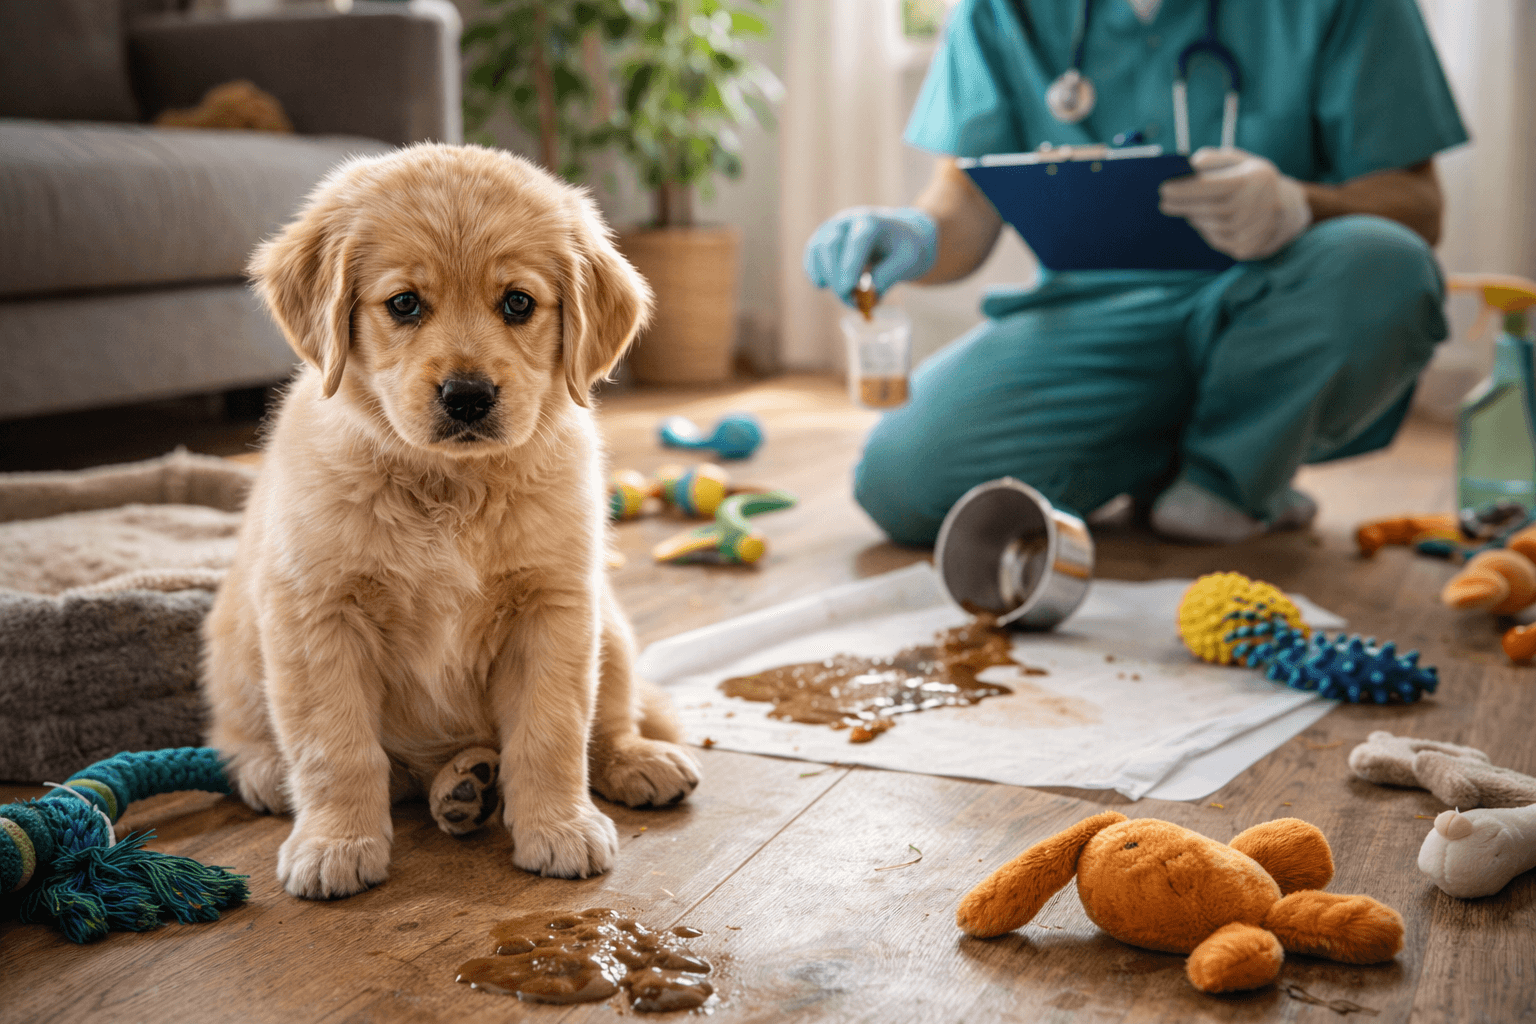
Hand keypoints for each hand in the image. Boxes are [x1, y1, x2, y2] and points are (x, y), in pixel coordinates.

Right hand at [803, 206, 937, 304]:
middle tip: (848, 298)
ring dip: (826, 277)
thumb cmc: (906, 249)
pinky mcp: (823, 239)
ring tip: (846, 295)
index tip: (846, 289)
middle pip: (831, 244)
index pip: (857, 241)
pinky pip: (812, 257)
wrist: (900, 236)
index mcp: (873, 222)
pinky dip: (815, 273)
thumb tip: (865, 295)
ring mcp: (833, 228)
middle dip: (835, 276)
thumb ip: (887, 278)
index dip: (850, 265)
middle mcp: (849, 221)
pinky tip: (824, 286)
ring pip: (817, 250)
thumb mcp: (908, 263)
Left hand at [1160, 148, 1311, 261]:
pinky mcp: (1248, 249)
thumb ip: (1212, 160)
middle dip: (1183, 206)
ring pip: (1211, 227)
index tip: (1163, 189)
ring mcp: (1254, 231)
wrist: (1288, 209)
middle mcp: (1256, 207)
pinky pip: (1217, 241)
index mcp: (1254, 180)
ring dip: (1195, 218)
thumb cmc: (1254, 180)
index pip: (1212, 187)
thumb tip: (1186, 167)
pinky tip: (1205, 222)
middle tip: (1165, 202)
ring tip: (1188, 210)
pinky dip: (1207, 231)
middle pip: (1209, 210)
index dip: (1185, 190)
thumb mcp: (1239, 161)